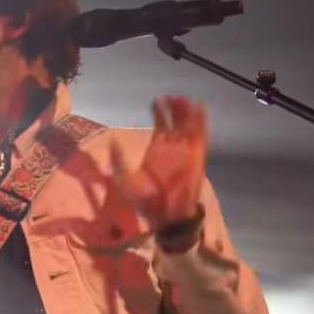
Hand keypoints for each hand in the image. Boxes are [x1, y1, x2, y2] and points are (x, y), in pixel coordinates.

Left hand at [110, 95, 206, 228]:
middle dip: (174, 107)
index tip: (156, 101)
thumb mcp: (125, 180)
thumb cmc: (145, 201)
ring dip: (186, 111)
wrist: (165, 215)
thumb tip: (113, 141)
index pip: (160, 124)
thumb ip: (119, 161)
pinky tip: (199, 107)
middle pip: (175, 120)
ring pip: (188, 124)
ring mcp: (185, 150)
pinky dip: (200, 121)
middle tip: (170, 97)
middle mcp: (172, 146)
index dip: (159, 111)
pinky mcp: (197, 155)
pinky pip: (200, 134)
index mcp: (156, 149)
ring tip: (182, 99)